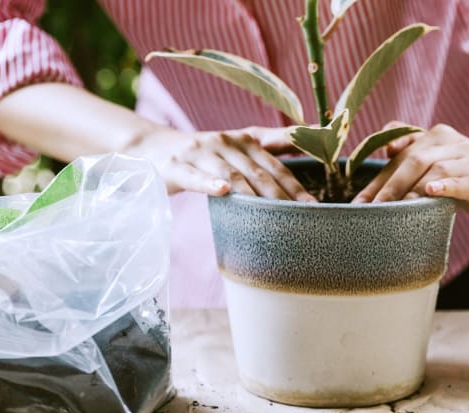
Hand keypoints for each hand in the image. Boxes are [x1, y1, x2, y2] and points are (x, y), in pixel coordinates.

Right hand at [124, 127, 315, 200]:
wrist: (153, 148)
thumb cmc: (206, 152)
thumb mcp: (239, 144)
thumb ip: (273, 144)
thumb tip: (310, 137)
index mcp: (245, 139)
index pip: (276, 165)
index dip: (296, 185)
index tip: (315, 204)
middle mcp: (226, 142)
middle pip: (259, 172)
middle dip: (283, 196)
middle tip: (302, 218)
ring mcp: (201, 153)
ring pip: (232, 176)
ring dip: (254, 195)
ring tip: (274, 214)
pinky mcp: (177, 166)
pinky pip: (195, 176)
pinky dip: (210, 184)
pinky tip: (224, 192)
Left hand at [352, 123, 468, 223]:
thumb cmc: (465, 177)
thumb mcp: (435, 165)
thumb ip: (409, 159)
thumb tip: (382, 155)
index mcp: (436, 136)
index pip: (400, 155)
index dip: (378, 179)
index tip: (359, 202)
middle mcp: (452, 143)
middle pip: (415, 159)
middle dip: (391, 185)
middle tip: (374, 209)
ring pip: (437, 169)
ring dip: (414, 189)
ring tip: (396, 208)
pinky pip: (465, 181)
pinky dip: (448, 185)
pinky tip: (432, 192)